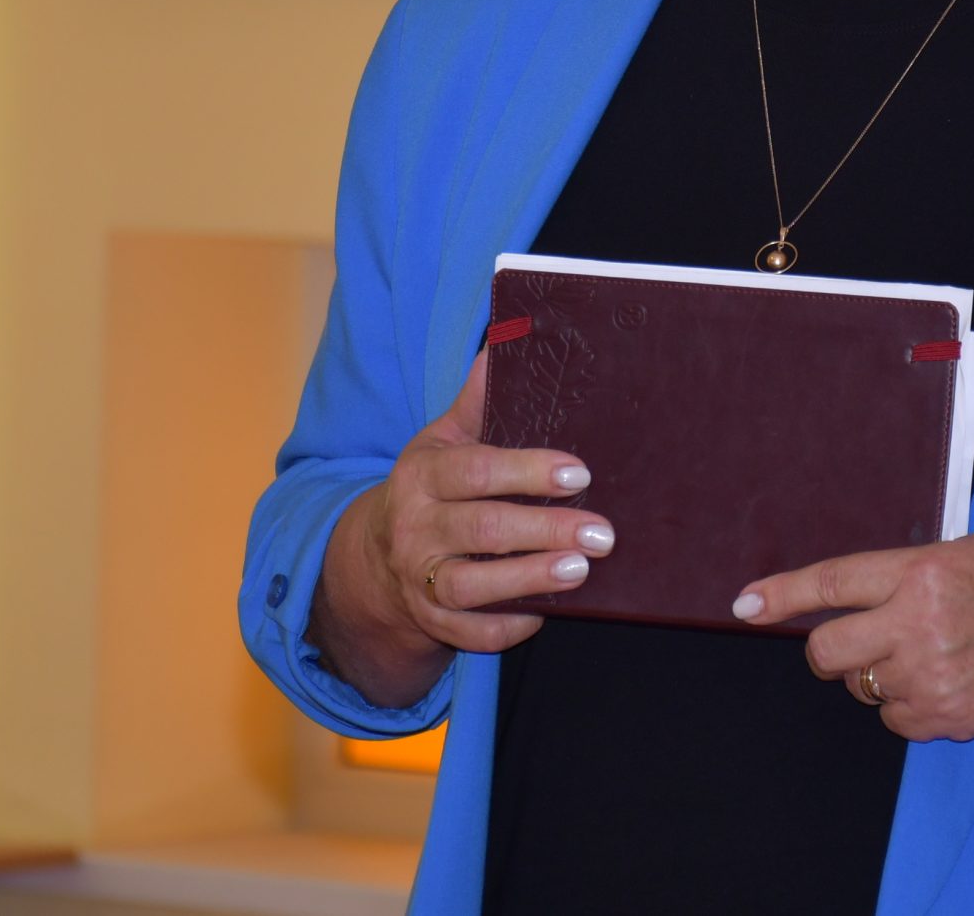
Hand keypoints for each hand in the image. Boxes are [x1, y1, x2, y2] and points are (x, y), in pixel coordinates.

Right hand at [309, 352, 613, 704]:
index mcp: (422, 475)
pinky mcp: (430, 622)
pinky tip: (544, 614)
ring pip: (472, 586)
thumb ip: (476, 401)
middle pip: (482, 530)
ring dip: (528, 579)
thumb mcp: (441, 441)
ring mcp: (419, 579)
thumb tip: (506, 341)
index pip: (475, 471)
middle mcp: (415, 528)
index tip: (578, 472)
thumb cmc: (428, 489)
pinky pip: (468, 633)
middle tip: (601, 532)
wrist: (371, 559)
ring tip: (580, 570)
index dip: (527, 470)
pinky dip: (505, 627)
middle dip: (544, 530)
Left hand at [732, 534, 973, 741]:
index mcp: (921, 572)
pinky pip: (894, 719)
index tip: (744, 606)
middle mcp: (918, 623)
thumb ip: (905, 576)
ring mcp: (931, 676)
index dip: (781, 595)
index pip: (833, 584)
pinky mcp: (947, 717)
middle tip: (860, 644)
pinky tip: (947, 683)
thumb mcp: (964, 555)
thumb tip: (851, 600)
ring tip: (935, 654)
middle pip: (829, 652)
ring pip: (863, 688)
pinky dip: (908, 706)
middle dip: (831, 652)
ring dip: (882, 675)